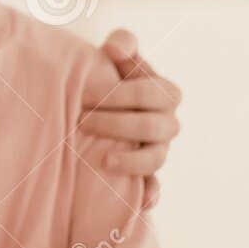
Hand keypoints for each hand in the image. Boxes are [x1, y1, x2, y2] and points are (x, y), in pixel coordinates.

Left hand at [79, 29, 181, 208]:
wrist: (99, 104)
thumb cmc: (109, 76)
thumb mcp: (116, 57)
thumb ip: (122, 44)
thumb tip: (115, 47)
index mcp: (164, 93)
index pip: (152, 93)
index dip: (122, 94)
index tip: (86, 96)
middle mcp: (166, 123)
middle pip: (153, 127)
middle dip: (118, 124)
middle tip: (81, 121)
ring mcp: (159, 150)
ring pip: (156, 159)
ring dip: (133, 161)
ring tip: (103, 159)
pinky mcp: (147, 173)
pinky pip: (154, 188)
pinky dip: (149, 196)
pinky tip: (139, 203)